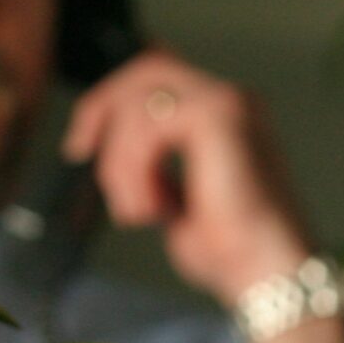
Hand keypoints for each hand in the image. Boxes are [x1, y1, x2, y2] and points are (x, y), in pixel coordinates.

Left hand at [62, 51, 313, 304]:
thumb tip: (109, 150)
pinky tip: (155, 209)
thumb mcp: (170, 196)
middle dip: (100, 108)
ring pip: (138, 103)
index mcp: (221, 113)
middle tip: (79, 151)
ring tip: (139, 211)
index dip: (107, 100)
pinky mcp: (219, 117)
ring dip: (120, 164)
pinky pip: (148, 125)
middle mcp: (229, 99)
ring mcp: (228, 103)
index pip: (154, 74)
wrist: (264, 272)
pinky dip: (135, 170)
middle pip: (144, 70)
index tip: (80, 145)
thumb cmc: (227, 248)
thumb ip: (149, 163)